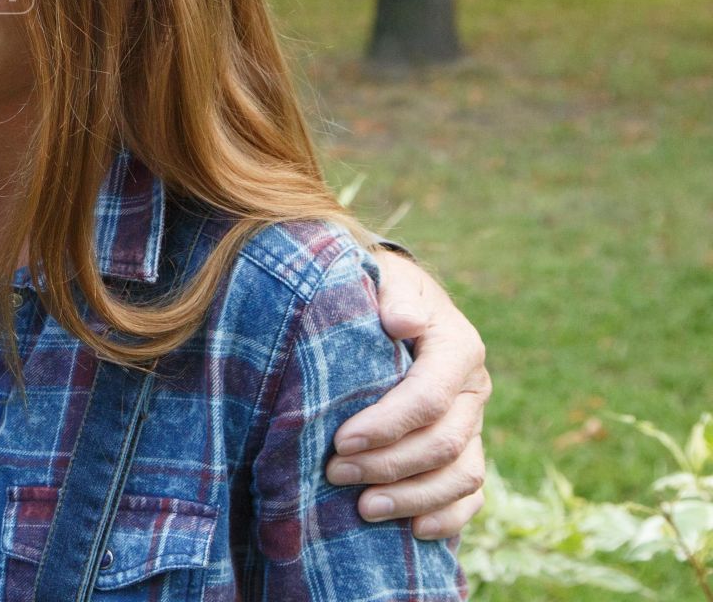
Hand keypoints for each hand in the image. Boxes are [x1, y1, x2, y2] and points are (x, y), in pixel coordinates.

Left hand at [325, 250, 489, 538]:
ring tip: (364, 508)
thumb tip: (400, 320)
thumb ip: (395, 294)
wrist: (392, 303)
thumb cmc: (378, 290)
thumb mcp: (385, 278)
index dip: (388, 424)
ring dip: (413, 498)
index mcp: (458, 347)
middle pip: (443, 444)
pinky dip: (449, 516)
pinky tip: (416, 531)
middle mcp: (472, 389)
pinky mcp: (466, 450)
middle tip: (335, 473)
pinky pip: (472, 494)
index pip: (429, 397)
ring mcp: (473, 423)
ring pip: (462, 475)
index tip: (341, 440)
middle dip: (388, 464)